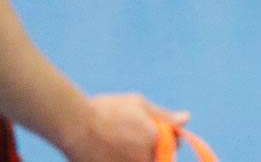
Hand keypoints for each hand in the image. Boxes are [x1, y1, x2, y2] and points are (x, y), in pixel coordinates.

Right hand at [63, 94, 186, 161]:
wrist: (75, 125)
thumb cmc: (107, 110)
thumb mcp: (139, 104)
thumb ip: (164, 115)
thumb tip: (186, 119)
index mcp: (156, 140)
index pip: (172, 147)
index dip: (164, 138)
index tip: (147, 130)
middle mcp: (145, 159)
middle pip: (156, 158)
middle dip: (149, 150)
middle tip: (127, 137)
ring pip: (142, 161)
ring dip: (134, 155)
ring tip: (115, 144)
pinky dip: (121, 158)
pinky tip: (109, 151)